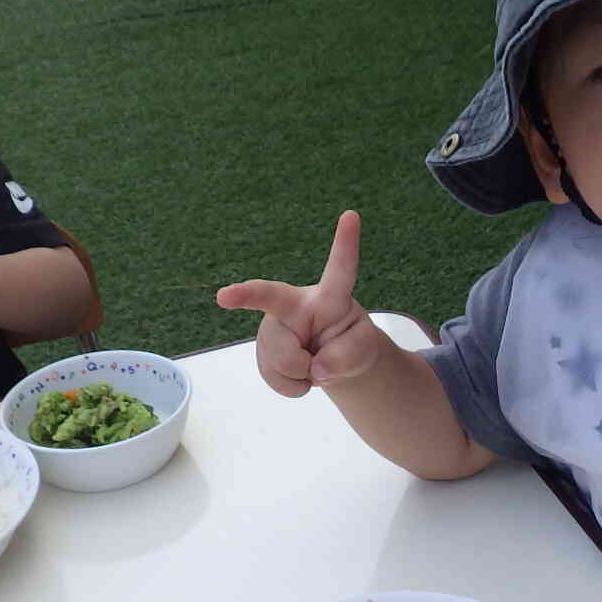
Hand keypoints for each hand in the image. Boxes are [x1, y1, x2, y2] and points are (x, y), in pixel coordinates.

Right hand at [214, 211, 378, 396]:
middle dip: (254, 307)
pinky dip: (291, 386)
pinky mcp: (264, 350)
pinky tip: (300, 376)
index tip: (351, 215)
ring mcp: (274, 327)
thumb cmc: (349, 343)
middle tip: (238, 308)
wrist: (330, 361)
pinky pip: (274, 378)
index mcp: (329, 296)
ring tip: (313, 366)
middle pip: (274, 312)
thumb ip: (349, 355)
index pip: (339, 269)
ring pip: (281, 359)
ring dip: (301, 375)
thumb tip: (316, 367)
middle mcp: (294, 304)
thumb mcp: (363, 351)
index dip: (345, 244)